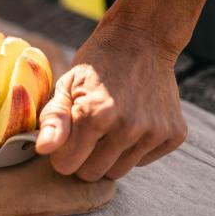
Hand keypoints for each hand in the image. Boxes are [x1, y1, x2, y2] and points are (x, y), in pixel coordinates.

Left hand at [35, 22, 187, 180]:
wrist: (141, 41)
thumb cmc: (96, 66)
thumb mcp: (66, 85)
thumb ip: (52, 120)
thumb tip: (42, 150)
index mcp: (95, 115)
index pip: (67, 165)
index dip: (62, 153)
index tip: (66, 138)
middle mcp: (128, 127)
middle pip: (93, 174)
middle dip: (84, 158)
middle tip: (86, 133)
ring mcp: (154, 132)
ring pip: (118, 172)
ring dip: (108, 156)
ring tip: (108, 128)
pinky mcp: (173, 134)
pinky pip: (143, 161)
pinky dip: (133, 149)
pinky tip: (131, 123)